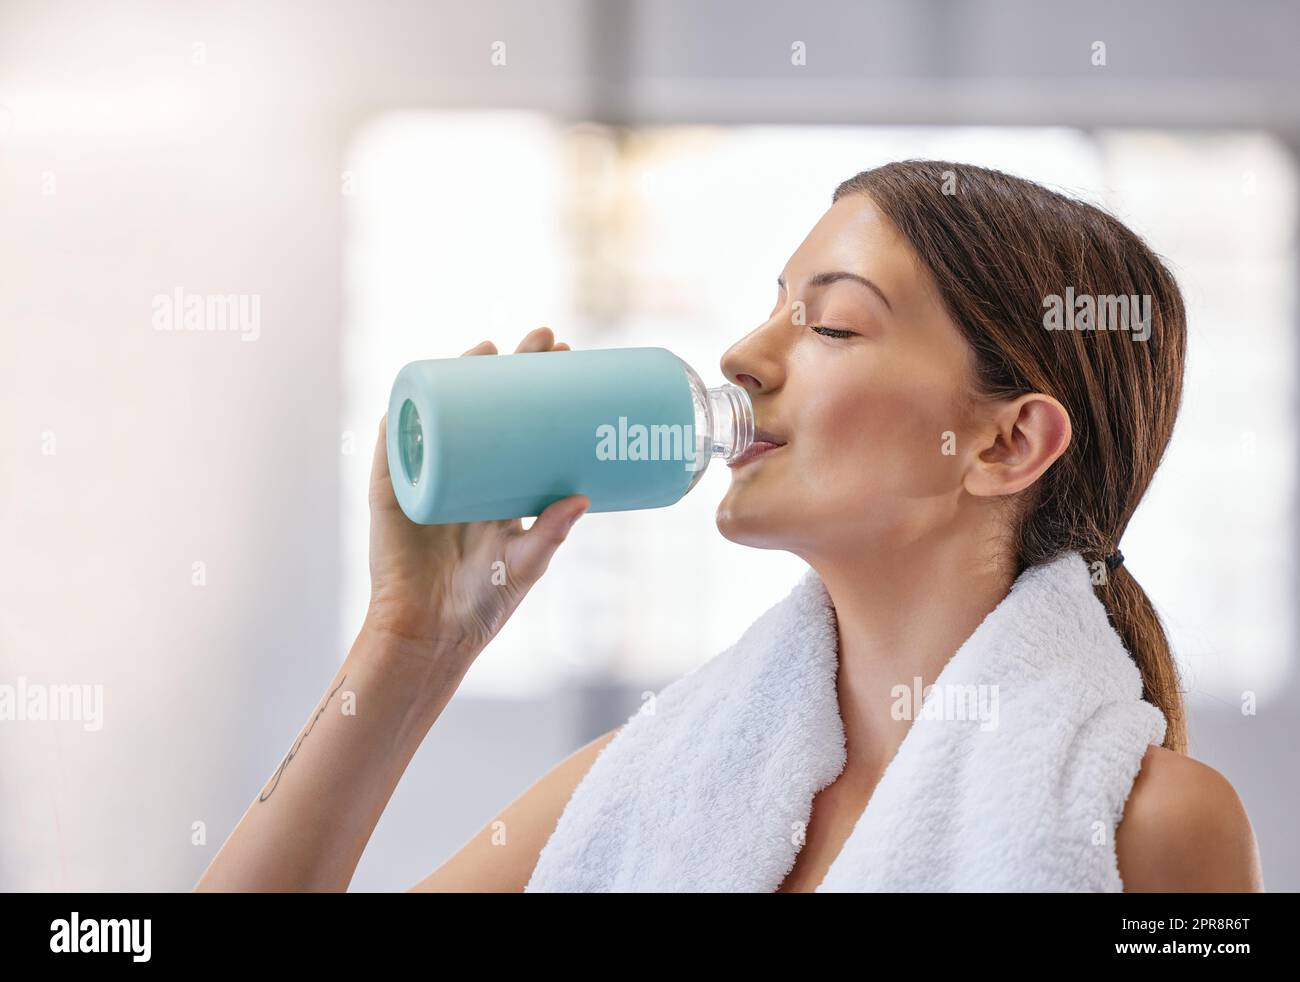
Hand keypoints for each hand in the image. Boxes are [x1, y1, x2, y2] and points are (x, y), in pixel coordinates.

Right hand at [363, 327, 588, 661]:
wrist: (431, 636)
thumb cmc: (483, 606)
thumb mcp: (526, 565)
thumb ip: (551, 534)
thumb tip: (583, 496)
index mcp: (497, 488)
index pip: (523, 425)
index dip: (541, 391)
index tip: (568, 357)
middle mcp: (463, 474)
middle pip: (486, 408)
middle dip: (512, 370)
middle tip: (543, 338)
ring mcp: (425, 478)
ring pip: (440, 416)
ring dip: (457, 377)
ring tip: (487, 349)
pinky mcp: (392, 494)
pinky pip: (392, 449)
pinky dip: (397, 419)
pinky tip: (410, 388)